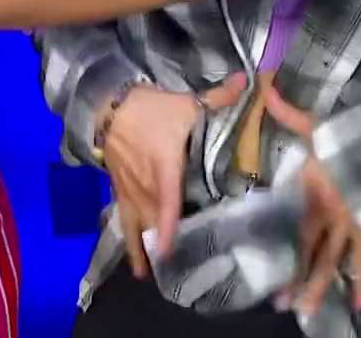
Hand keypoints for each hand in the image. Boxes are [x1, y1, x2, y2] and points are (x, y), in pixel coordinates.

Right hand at [103, 75, 246, 277]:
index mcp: (164, 166)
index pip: (167, 199)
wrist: (111, 108)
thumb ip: (219, 99)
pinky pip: (126, 224)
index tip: (169, 250)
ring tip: (156, 278)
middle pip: (156, 220)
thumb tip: (249, 82)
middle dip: (165, 245)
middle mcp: (146, 186)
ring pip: (140, 227)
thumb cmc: (152, 110)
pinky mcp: (122, 194)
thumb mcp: (187, 104)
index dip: (169, 224)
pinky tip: (139, 268)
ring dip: (147, 251)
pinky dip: (133, 246)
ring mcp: (132, 193)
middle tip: (184, 271)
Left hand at [265, 90, 360, 314]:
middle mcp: (326, 212)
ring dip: (317, 286)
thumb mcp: (317, 125)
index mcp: (310, 190)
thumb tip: (265, 88)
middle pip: (306, 250)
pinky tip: (360, 305)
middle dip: (293, 277)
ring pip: (330, 260)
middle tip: (278, 304)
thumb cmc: (351, 134)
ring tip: (305, 312)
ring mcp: (348, 222)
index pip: (289, 224)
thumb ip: (289, 113)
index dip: (276, 245)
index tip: (260, 263)